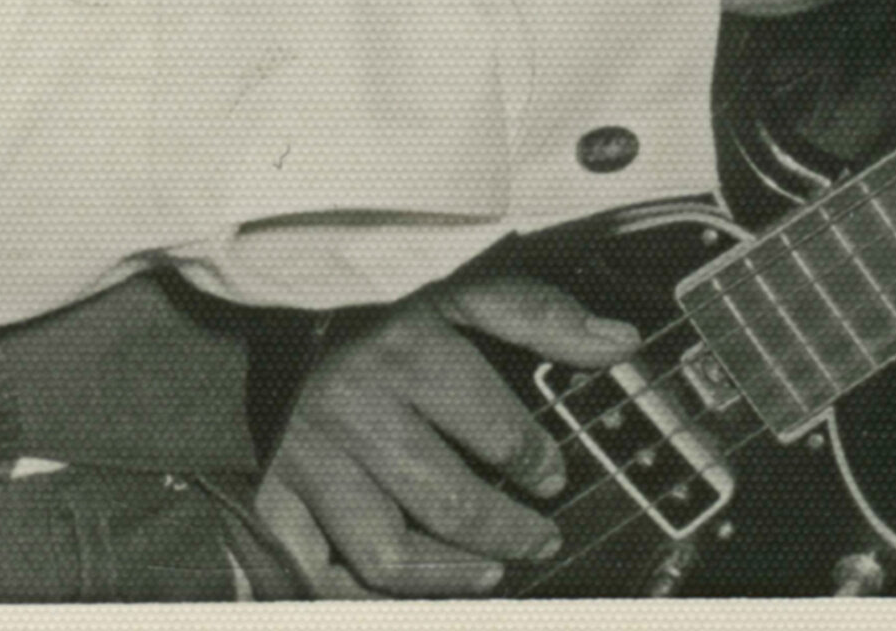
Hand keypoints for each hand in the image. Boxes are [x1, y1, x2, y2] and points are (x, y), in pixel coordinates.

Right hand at [257, 268, 634, 594]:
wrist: (283, 331)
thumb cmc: (386, 322)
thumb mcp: (462, 295)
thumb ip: (540, 315)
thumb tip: (620, 341)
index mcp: (406, 352)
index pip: (494, 430)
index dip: (536, 462)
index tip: (551, 476)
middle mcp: (356, 409)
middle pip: (449, 503)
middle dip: (510, 533)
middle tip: (541, 540)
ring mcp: (311, 462)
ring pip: (388, 555)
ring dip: (450, 576)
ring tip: (490, 574)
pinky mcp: (275, 499)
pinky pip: (321, 578)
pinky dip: (370, 601)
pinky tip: (413, 592)